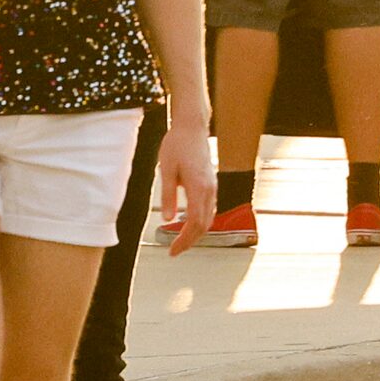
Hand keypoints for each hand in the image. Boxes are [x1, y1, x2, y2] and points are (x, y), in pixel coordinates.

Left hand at [159, 113, 219, 255]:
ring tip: (180, 242)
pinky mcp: (211, 185)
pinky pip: (209, 209)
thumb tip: (168, 220)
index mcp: (198, 187)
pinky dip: (200, 222)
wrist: (192, 128)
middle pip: (204, 225)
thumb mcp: (166, 169)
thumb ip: (168, 195)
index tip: (172, 251)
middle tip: (174, 252)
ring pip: (209, 218)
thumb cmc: (176, 146)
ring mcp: (213, 187)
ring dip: (196, 233)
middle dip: (190, 241)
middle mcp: (210, 190)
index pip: (194, 223)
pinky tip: (188, 225)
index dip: (184, 240)